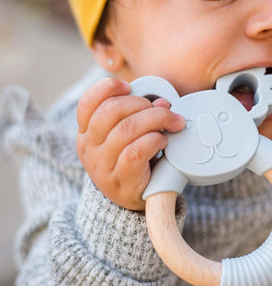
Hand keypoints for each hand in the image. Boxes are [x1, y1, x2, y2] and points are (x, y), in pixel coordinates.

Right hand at [76, 77, 184, 209]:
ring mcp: (103, 166)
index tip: (128, 86)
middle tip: (164, 109)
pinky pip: (136, 152)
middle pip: (111, 111)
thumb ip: (139, 114)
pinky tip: (162, 141)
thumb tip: (162, 102)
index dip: (107, 88)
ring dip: (155, 119)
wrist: (136, 199)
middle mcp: (89, 148)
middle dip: (142, 103)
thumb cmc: (133, 160)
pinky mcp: (122, 180)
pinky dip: (154, 140)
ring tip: (169, 124)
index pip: (87, 103)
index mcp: (86, 133)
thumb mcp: (127, 135)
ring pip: (126, 129)